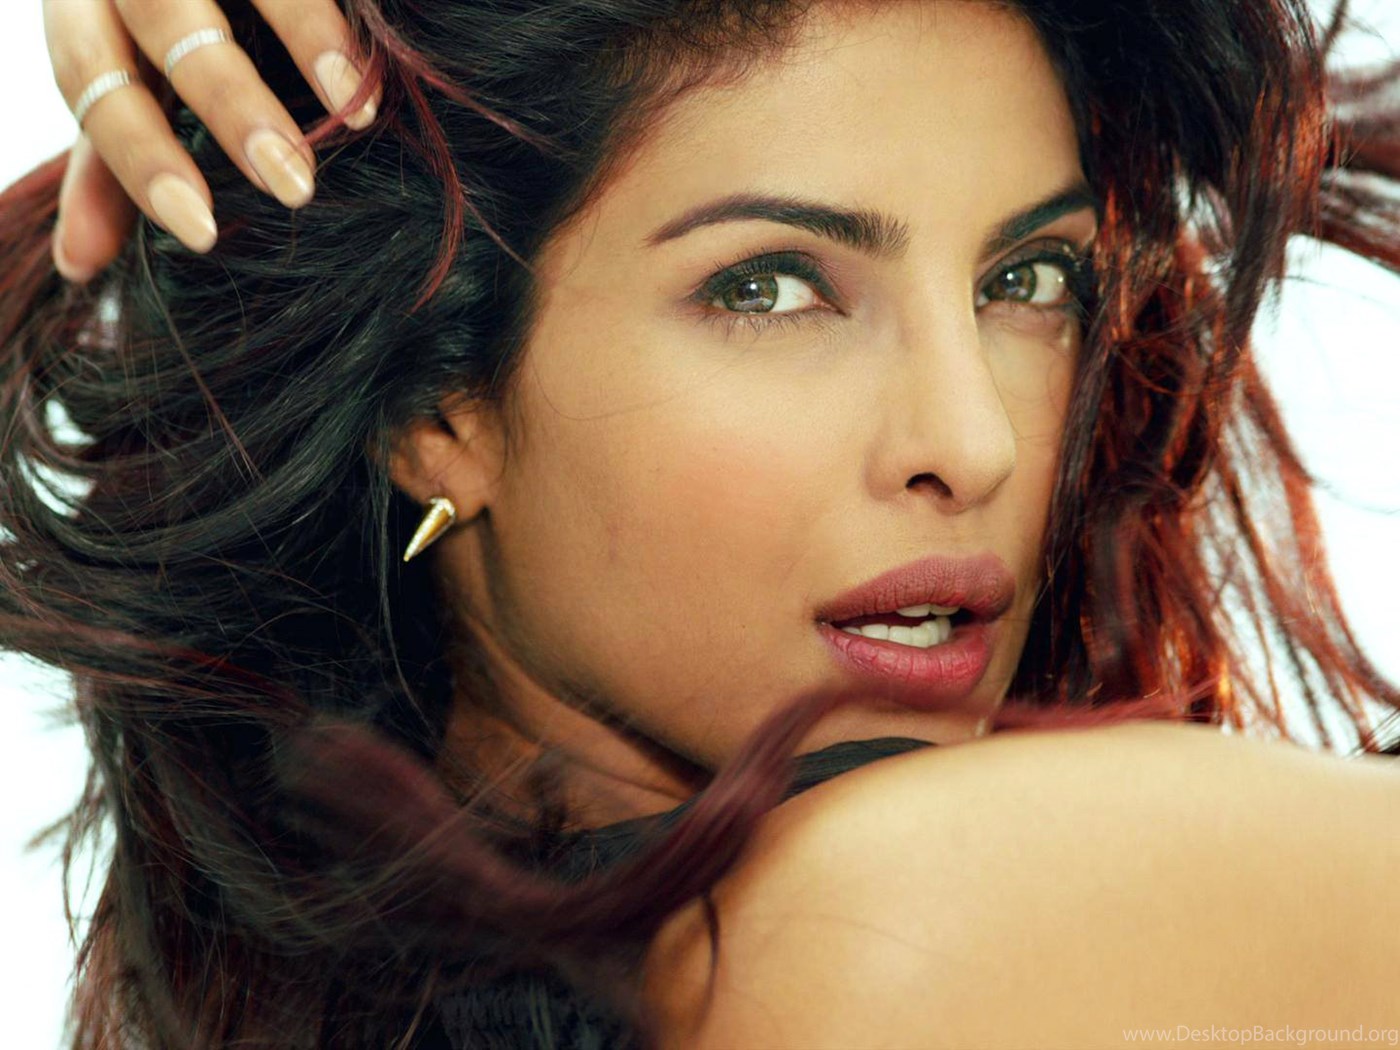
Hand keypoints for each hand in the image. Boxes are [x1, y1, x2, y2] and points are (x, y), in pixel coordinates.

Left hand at [44, 0, 380, 281]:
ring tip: (353, 119)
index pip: (92, 79)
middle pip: (165, 24)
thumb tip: (77, 265)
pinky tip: (363, 80)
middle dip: (232, 106)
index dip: (142, 157)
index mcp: (86, 17)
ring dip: (303, 49)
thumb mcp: (128, 100)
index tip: (202, 229)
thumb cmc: (155, 47)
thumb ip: (108, 171)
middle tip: (292, 184)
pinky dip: (333, 26)